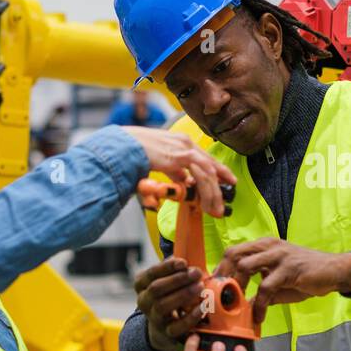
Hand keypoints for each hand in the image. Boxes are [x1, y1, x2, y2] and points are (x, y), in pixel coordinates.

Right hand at [120, 126, 234, 217]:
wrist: (122, 146)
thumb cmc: (135, 152)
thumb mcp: (159, 162)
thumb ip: (173, 171)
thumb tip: (183, 181)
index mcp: (180, 141)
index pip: (204, 158)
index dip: (218, 171)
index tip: (227, 182)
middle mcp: (185, 142)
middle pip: (210, 165)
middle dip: (219, 186)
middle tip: (222, 203)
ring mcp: (184, 147)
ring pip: (208, 172)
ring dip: (214, 193)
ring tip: (215, 209)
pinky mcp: (181, 156)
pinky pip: (201, 174)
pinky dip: (207, 189)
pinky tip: (209, 200)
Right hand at [135, 257, 206, 350]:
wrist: (163, 327)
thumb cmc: (170, 296)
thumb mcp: (168, 280)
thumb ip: (176, 268)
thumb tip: (190, 255)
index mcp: (142, 285)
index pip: (150, 274)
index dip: (166, 267)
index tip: (183, 262)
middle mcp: (144, 301)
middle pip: (156, 288)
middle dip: (177, 279)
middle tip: (196, 273)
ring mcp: (154, 318)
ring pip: (163, 306)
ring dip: (183, 294)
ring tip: (200, 286)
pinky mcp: (167, 333)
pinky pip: (177, 326)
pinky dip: (191, 316)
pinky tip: (202, 307)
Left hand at [212, 238, 350, 322]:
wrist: (335, 271)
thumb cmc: (306, 275)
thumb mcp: (279, 281)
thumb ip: (260, 290)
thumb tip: (242, 306)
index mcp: (264, 245)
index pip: (233, 251)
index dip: (220, 269)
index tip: (213, 289)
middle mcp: (268, 246)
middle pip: (233, 254)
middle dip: (223, 276)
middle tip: (220, 298)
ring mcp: (278, 255)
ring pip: (245, 266)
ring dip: (237, 289)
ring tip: (236, 306)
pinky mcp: (288, 269)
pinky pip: (265, 287)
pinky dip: (258, 305)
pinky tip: (258, 317)